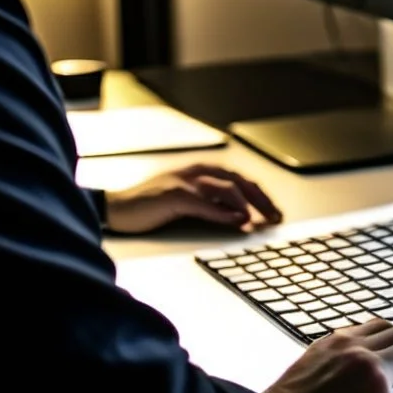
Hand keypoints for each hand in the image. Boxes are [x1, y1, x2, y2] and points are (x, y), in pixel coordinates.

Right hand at [103, 164, 282, 234]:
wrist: (116, 207)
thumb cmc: (151, 205)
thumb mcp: (187, 199)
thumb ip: (210, 202)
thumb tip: (239, 216)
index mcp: (201, 170)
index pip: (240, 179)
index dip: (260, 195)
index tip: (275, 212)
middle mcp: (196, 171)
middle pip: (239, 181)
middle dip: (261, 200)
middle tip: (276, 218)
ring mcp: (185, 181)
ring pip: (226, 188)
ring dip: (248, 205)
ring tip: (261, 221)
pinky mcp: (174, 195)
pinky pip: (205, 203)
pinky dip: (224, 213)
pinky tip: (238, 222)